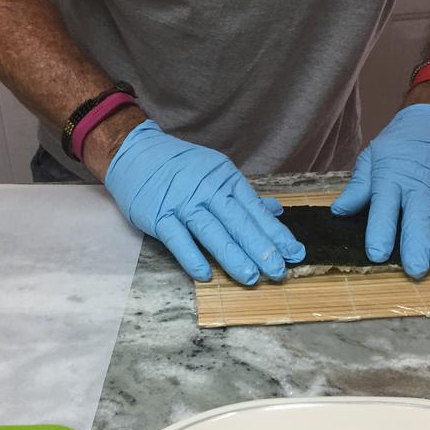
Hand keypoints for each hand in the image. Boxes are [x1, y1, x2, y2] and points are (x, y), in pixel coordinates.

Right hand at [104, 120, 305, 284]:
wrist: (134, 152)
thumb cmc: (179, 167)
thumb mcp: (216, 173)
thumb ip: (245, 197)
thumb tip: (276, 211)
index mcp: (225, 180)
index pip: (255, 211)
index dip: (276, 234)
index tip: (295, 253)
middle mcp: (207, 190)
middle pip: (238, 223)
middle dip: (261, 248)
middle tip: (279, 271)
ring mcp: (182, 203)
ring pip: (212, 231)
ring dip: (232, 256)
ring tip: (251, 277)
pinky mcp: (158, 216)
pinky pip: (177, 239)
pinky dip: (191, 256)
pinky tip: (205, 274)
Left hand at [331, 103, 429, 277]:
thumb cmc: (399, 146)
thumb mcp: (372, 158)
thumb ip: (358, 187)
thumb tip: (339, 211)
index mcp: (392, 178)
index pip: (385, 208)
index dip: (381, 231)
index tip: (377, 254)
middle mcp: (421, 184)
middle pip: (419, 217)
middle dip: (417, 244)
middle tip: (415, 270)